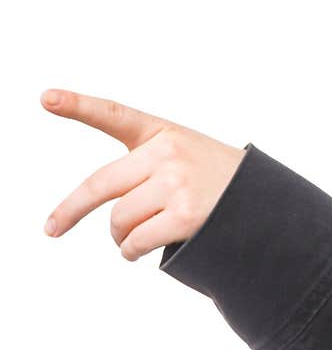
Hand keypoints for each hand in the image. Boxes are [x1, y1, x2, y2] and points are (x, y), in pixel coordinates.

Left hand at [41, 88, 246, 260]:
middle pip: (100, 186)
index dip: (78, 105)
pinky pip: (137, 242)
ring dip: (120, 238)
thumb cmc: (218, 182)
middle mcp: (168, 153)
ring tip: (135, 240)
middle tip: (53, 228)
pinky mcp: (185, 215)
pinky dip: (133, 252)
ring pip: (119, 220)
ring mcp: (177, 184)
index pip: (115, 115)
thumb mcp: (186, 156)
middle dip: (71, 210)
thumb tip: (112, 219)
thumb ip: (146, 168)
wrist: (265, 203)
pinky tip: (142, 251)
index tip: (47, 97)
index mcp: (164, 133)